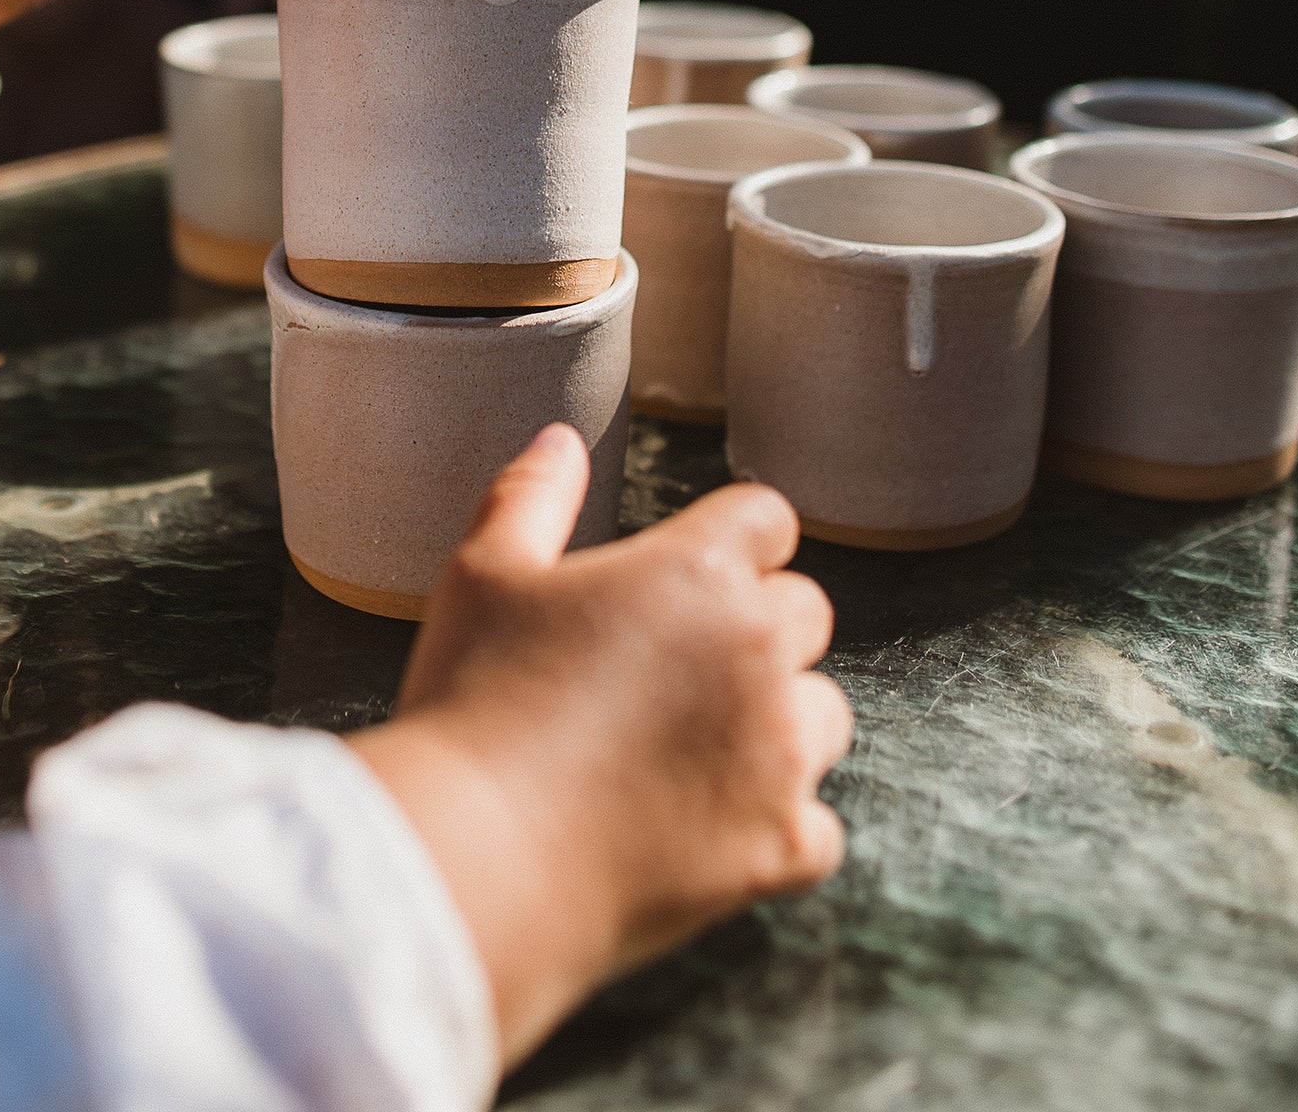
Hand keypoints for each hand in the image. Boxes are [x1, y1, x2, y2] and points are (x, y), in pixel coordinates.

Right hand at [351, 426, 850, 1068]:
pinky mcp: (781, 846)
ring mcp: (780, 755)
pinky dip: (775, 827)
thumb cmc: (472, 700)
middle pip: (806, 613)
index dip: (734, 539)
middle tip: (673, 666)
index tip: (694, 571)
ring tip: (690, 748)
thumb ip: (532, 495)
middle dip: (756, 628)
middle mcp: (759, 652)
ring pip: (825, 716)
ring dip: (778, 723)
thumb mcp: (484, 573)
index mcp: (696, 571)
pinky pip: (818, 827)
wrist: (476, 857)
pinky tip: (705, 827)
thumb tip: (561, 439)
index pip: (767, 518)